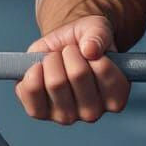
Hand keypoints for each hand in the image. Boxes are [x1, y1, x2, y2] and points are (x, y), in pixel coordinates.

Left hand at [13, 15, 129, 124]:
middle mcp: (93, 112)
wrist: (61, 46)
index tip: (88, 49)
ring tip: (55, 59)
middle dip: (70, 53)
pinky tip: (37, 68)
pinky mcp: (41, 113)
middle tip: (69, 52)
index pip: (103, 69)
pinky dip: (31, 74)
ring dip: (51, 60)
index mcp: (115, 96)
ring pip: (55, 83)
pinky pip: (31, 93)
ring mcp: (67, 116)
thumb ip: (98, 36)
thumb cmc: (84, 42)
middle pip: (78, 74)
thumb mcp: (97, 29)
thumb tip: (90, 49)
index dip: (91, 50)